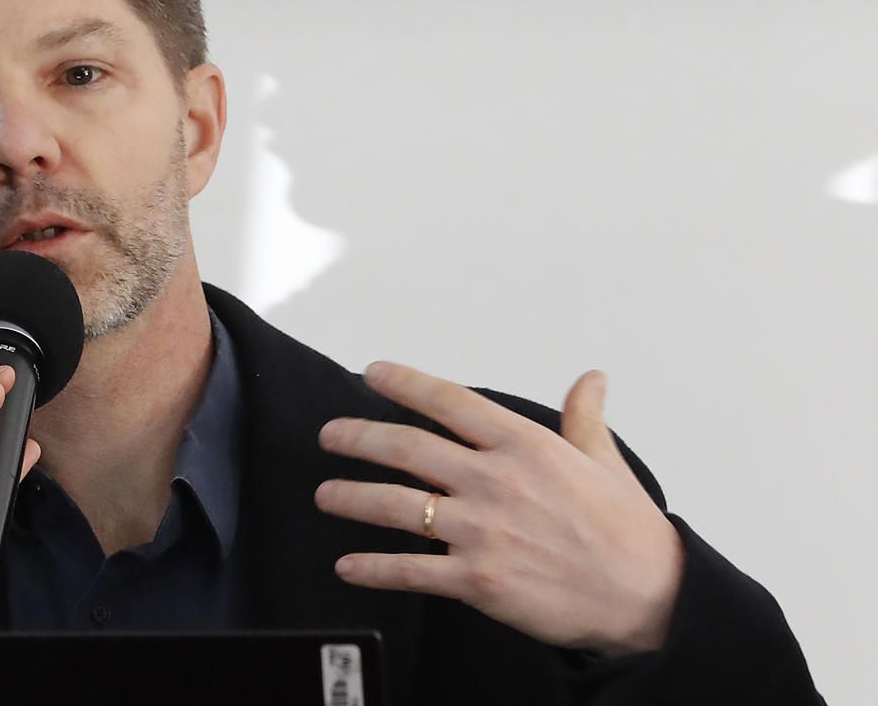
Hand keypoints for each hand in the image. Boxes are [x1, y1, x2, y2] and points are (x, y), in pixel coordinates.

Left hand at [316, 362, 683, 656]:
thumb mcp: (604, 460)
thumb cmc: (627, 531)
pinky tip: (349, 565)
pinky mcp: (479, 581)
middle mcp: (494, 480)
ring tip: (325, 493)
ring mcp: (482, 531)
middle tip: (328, 434)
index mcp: (522, 444)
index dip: (404, 383)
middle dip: (357, 437)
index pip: (448, 401)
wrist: (649, 599)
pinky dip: (373, 568)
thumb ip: (584, 415)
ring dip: (352, 497)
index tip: (371, 374)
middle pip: (407, 447)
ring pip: (397, 506)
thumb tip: (591, 378)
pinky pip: (412, 571)